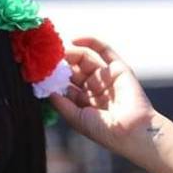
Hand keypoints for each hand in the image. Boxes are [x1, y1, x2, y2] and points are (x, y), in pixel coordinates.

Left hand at [48, 37, 158, 152]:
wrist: (133, 132)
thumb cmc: (105, 131)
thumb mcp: (76, 119)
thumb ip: (61, 104)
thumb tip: (46, 89)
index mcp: (83, 102)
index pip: (65, 85)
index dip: (53, 78)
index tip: (40, 71)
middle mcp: (93, 88)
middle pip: (73, 70)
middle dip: (61, 64)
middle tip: (48, 58)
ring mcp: (106, 77)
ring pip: (85, 59)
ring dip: (71, 53)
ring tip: (58, 51)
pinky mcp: (119, 68)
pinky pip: (104, 50)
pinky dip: (90, 42)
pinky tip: (73, 40)